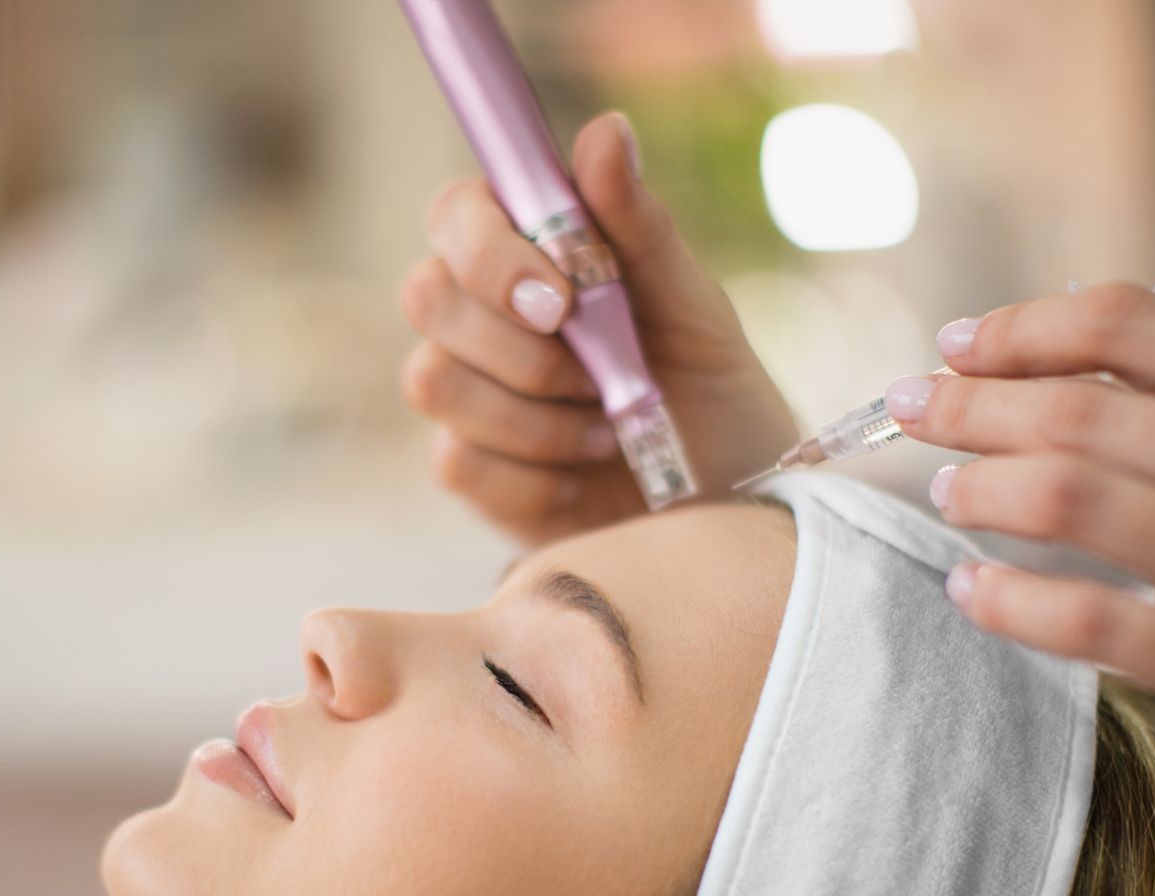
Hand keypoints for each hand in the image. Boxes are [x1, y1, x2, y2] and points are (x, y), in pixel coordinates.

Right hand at [400, 112, 799, 545]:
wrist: (729, 507)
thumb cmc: (714, 395)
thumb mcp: (695, 310)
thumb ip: (639, 228)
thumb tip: (605, 130)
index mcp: (530, 255)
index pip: (456, 214)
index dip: (489, 251)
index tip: (562, 298)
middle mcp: (482, 317)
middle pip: (424, 294)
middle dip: (516, 345)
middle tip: (596, 378)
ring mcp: (468, 395)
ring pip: (432, 381)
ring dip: (533, 414)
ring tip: (607, 429)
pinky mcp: (471, 472)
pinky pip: (458, 460)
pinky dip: (532, 472)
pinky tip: (583, 474)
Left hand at [890, 287, 1154, 895]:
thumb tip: (1047, 363)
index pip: (1134, 325)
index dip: (1023, 327)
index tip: (953, 342)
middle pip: (1082, 408)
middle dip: (972, 404)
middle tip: (911, 410)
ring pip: (1070, 498)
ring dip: (980, 490)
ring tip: (946, 494)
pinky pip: (1086, 619)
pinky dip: (1006, 599)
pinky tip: (968, 590)